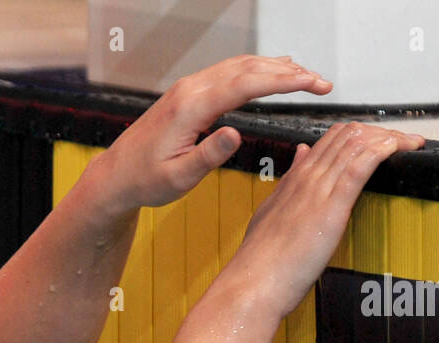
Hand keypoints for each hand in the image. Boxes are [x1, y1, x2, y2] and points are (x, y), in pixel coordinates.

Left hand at [91, 55, 332, 213]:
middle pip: (249, 68)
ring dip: (276, 67)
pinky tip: (272, 75)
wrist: (115, 175)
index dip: (286, 82)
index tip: (316, 85)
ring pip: (240, 65)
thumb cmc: (144, 180)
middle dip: (290, 72)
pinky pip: (228, 72)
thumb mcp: (177, 178)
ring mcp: (188, 88)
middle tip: (323, 82)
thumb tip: (235, 133)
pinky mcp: (188, 94)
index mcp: (191, 107)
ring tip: (308, 77)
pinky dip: (256, 70)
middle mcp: (191, 90)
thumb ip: (208, 156)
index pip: (248, 84)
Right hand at [227, 122, 424, 316]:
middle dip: (381, 132)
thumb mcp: (271, 216)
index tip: (381, 144)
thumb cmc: (261, 263)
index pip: (330, 140)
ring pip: (358, 142)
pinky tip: (402, 149)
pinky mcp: (331, 206)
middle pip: (348, 134)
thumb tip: (300, 157)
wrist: (252, 284)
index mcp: (292, 181)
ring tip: (413, 144)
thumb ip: (288, 187)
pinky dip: (386, 149)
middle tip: (405, 143)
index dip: (360, 135)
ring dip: (391, 137)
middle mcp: (306, 178)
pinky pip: (361, 164)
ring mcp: (318, 189)